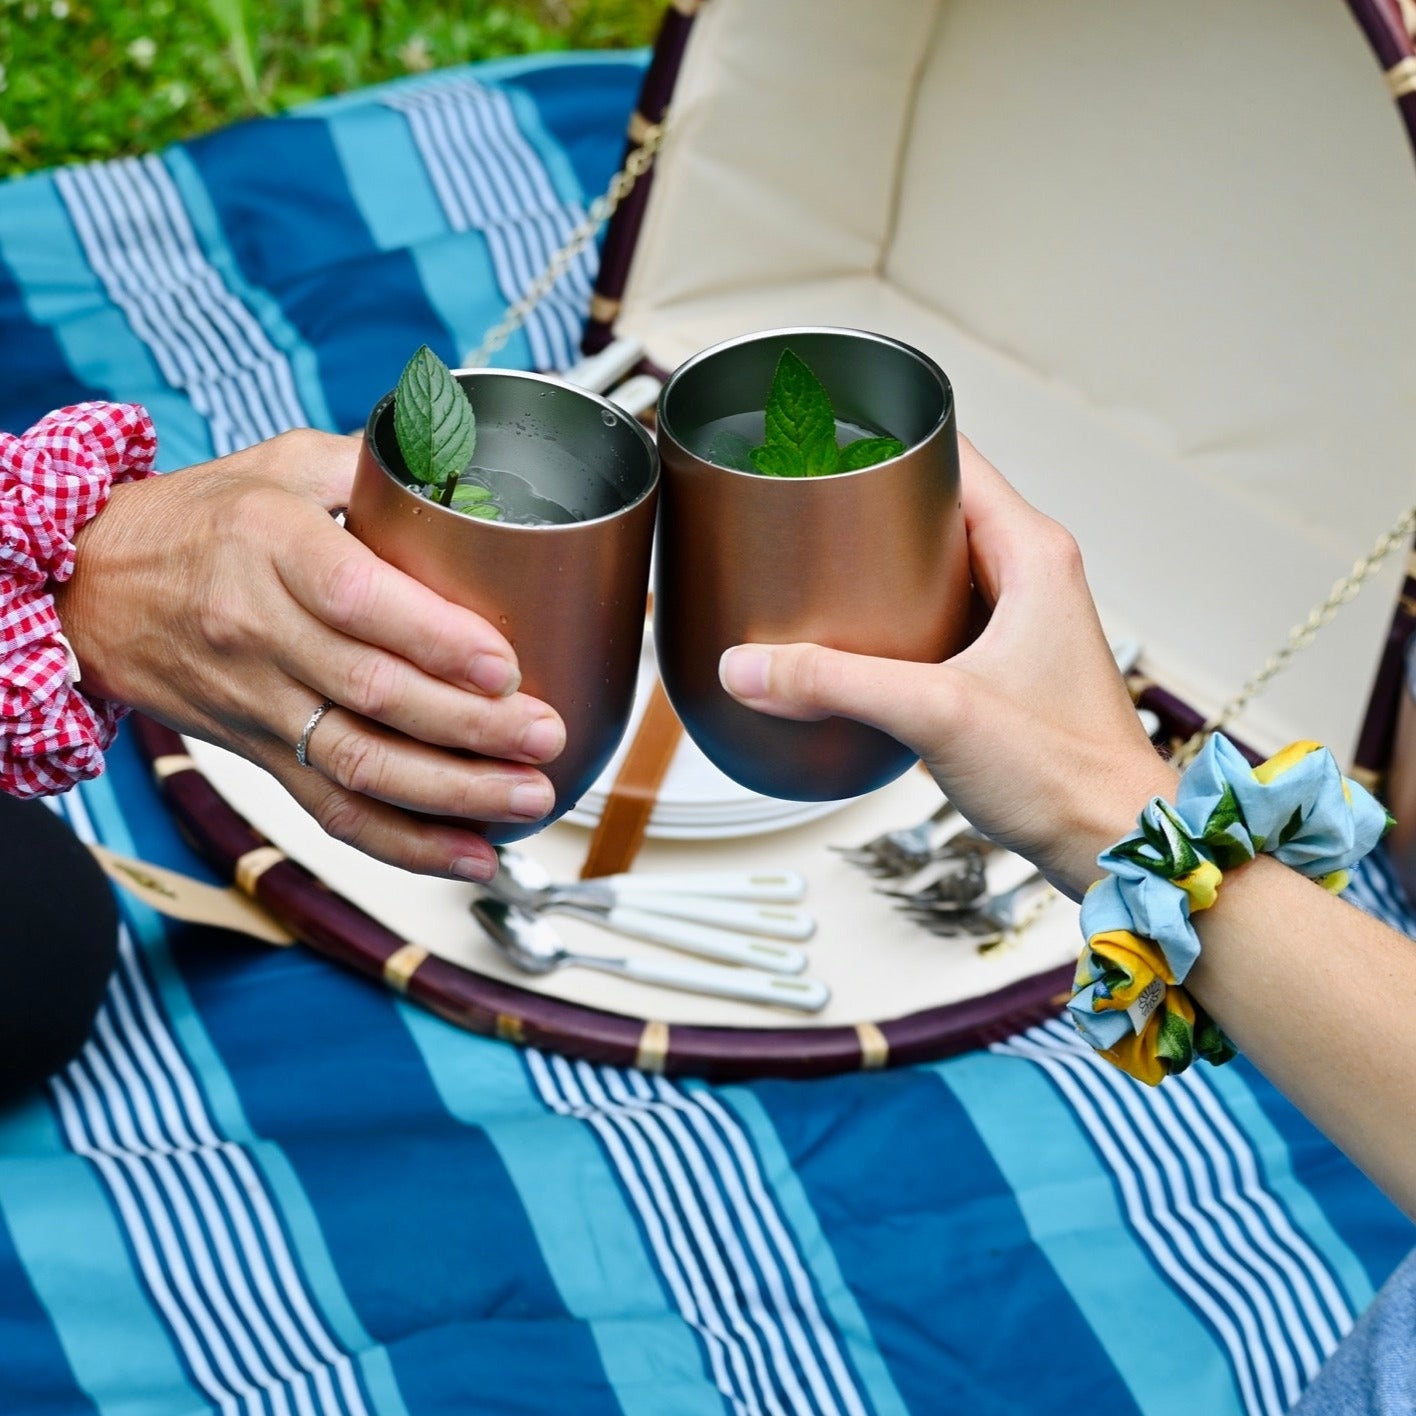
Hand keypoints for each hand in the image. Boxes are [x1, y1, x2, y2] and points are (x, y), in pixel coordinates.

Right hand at [53, 429, 563, 879]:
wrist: (92, 588)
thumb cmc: (200, 519)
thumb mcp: (281, 463)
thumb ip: (375, 463)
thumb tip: (471, 456)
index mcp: (272, 546)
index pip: (358, 601)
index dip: (436, 639)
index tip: (506, 664)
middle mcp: (261, 631)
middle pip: (374, 694)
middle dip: (471, 726)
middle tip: (545, 735)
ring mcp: (260, 703)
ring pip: (360, 764)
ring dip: (453, 793)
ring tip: (528, 794)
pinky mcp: (261, 754)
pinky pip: (334, 811)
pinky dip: (405, 843)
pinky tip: (470, 853)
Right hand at [719, 435, 1176, 896]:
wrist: (1113, 843)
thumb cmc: (1067, 774)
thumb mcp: (936, 714)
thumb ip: (835, 684)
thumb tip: (749, 666)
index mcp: (1032, 552)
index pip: (953, 458)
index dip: (887, 444)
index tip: (825, 448)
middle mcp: (1033, 573)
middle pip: (939, 508)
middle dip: (872, 509)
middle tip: (807, 516)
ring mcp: (1024, 619)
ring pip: (940, 564)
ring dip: (885, 569)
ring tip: (819, 573)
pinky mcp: (1011, 663)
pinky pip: (945, 615)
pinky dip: (901, 618)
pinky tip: (858, 644)